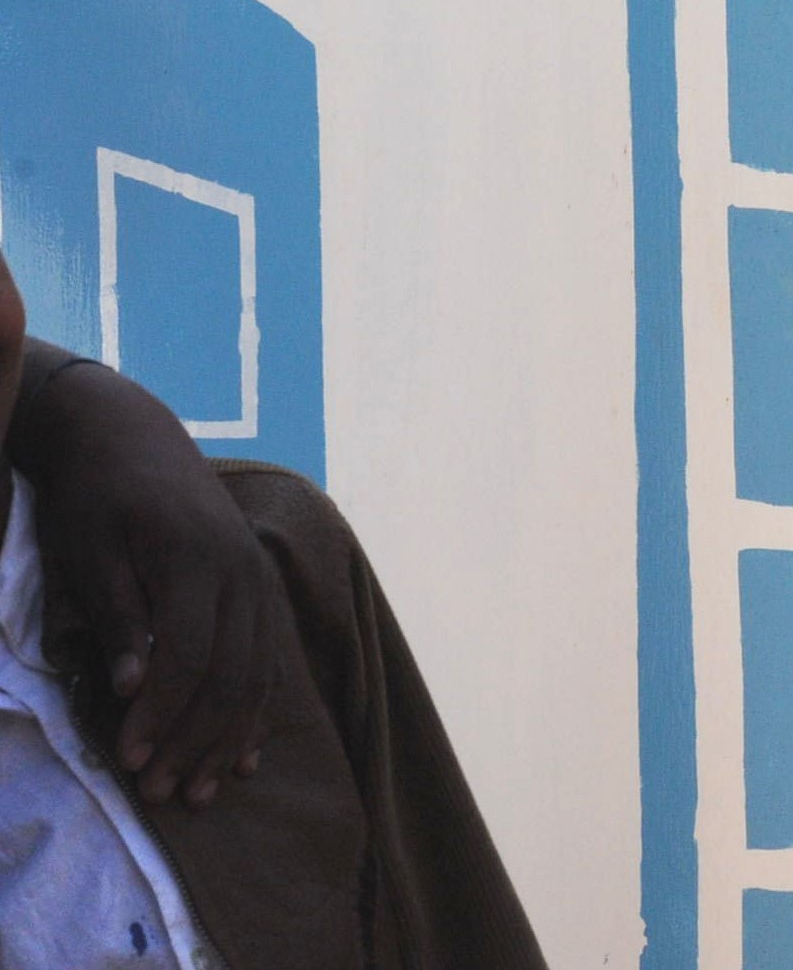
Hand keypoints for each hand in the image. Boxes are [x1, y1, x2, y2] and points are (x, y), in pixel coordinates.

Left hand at [9, 346, 275, 804]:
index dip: (162, 712)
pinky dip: (257, 712)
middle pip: (232, 672)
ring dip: (227, 737)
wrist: (129, 435)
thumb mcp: (88, 549)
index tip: (129, 760)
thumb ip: (118, 614)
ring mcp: (258, 579)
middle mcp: (243, 571)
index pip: (190, 654)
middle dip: (195, 739)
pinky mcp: (258, 587)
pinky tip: (243, 756)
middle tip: (158, 792)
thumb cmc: (96, 495)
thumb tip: (133, 687)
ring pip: (257, 672)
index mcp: (199, 558)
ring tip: (198, 791)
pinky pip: (269, 658)